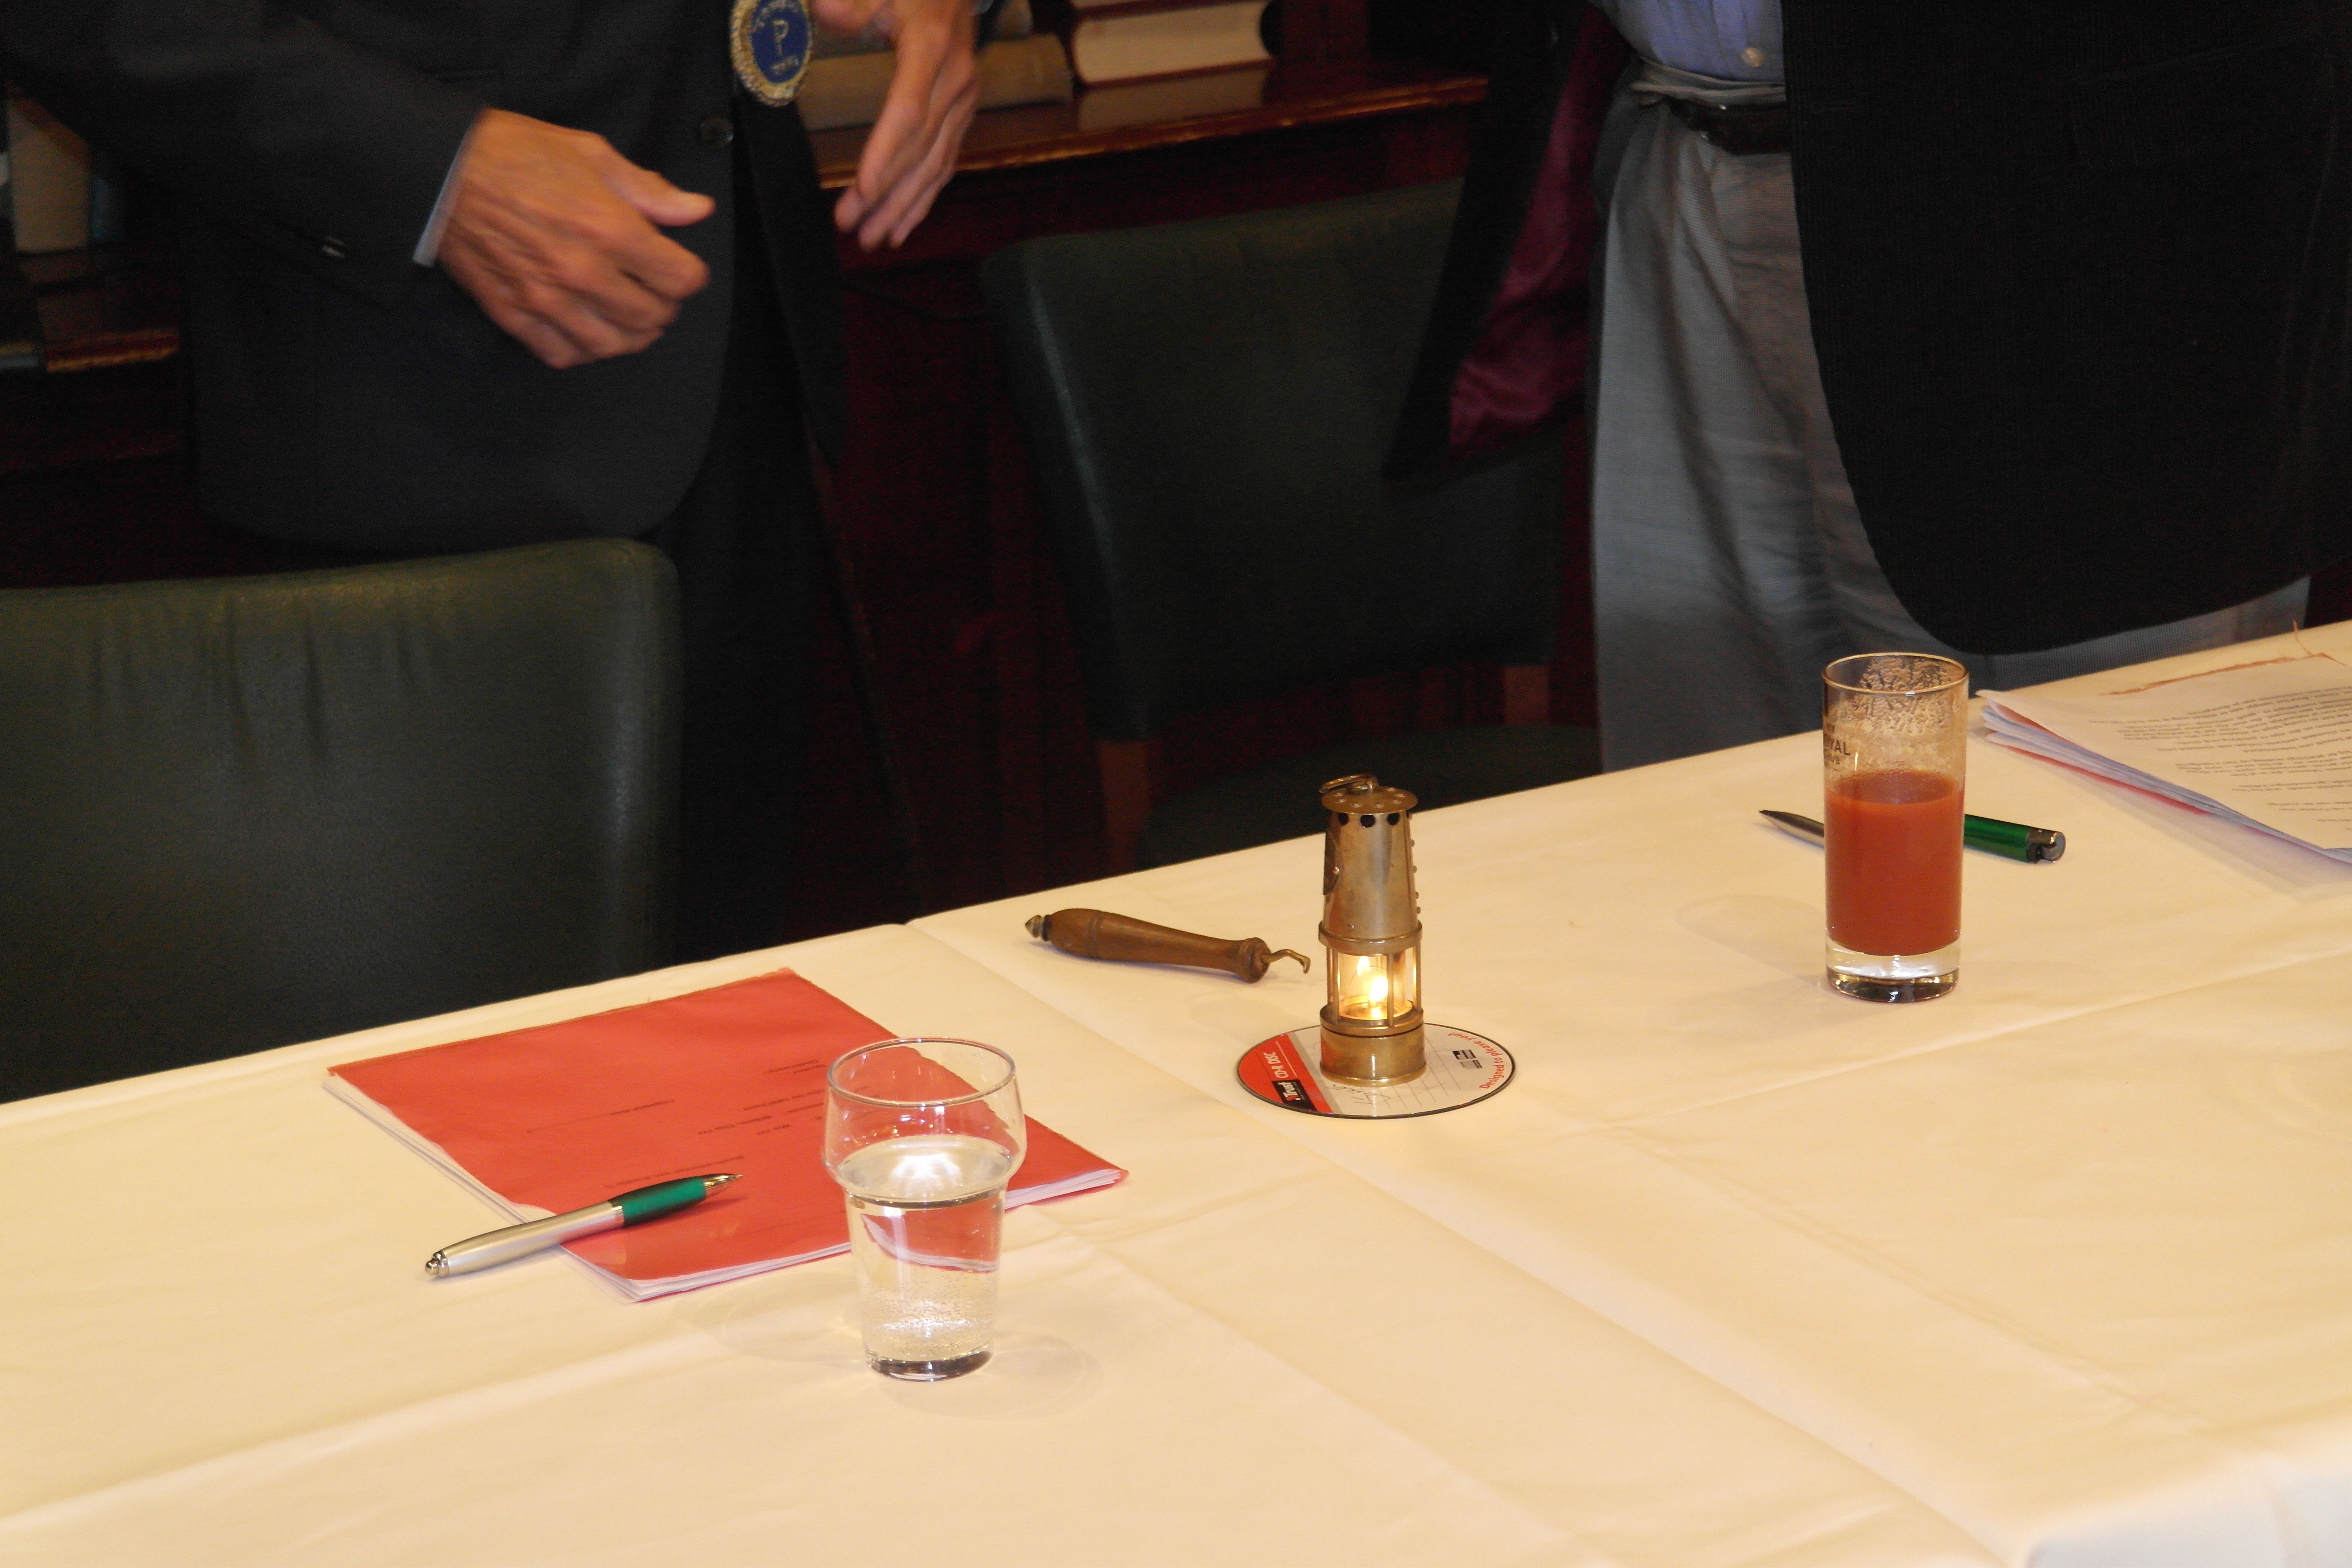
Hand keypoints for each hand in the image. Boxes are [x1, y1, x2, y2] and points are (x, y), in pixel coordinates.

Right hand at [437, 109, 715, 367]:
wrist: (441, 168)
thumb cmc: (514, 154)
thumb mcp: (591, 154)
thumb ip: (649, 191)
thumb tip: (697, 210)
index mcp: (608, 228)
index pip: (681, 280)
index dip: (688, 274)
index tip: (677, 265)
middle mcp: (581, 271)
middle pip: (653, 317)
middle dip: (663, 305)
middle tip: (652, 288)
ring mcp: (545, 299)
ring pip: (612, 345)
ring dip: (629, 334)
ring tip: (626, 313)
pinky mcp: (513, 313)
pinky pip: (562, 354)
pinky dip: (583, 349)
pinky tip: (587, 329)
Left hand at [812, 0, 977, 247]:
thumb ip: (850, 5)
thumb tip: (821, 9)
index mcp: (931, 51)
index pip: (908, 112)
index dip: (886, 153)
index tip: (863, 189)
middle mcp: (954, 84)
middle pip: (919, 150)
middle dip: (886, 195)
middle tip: (852, 228)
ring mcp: (963, 104)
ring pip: (934, 166)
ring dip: (903, 208)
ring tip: (873, 239)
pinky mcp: (963, 117)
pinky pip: (944, 164)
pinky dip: (923, 199)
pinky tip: (902, 227)